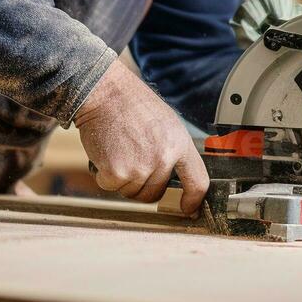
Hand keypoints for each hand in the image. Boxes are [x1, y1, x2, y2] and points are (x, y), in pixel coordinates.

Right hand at [74, 58, 209, 214]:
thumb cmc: (132, 104)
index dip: (193, 200)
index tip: (188, 208)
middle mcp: (163, 159)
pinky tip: (106, 152)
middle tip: (131, 160)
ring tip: (119, 149)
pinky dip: (104, 174)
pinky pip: (111, 186)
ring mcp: (140, 168)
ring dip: (122, 178)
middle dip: (142, 184)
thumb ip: (173, 150)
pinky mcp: (116, 173)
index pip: (197, 182)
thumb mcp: (167, 123)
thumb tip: (175, 175)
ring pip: (131, 192)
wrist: (105, 93)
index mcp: (179, 144)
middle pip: (155, 193)